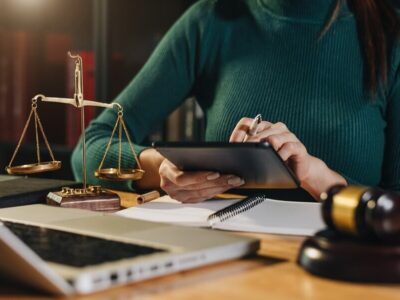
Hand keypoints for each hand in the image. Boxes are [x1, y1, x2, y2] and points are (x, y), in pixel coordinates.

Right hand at [159, 159, 244, 202]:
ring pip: (202, 194)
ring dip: (221, 188)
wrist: (168, 166)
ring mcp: (177, 196)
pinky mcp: (186, 200)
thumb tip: (215, 156)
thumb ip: (193, 156)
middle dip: (217, 182)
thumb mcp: (181, 152)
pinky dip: (217, 192)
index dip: (200, 177)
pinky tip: (227, 186)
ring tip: (234, 181)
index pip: (183, 178)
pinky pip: (203, 198)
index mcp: (166, 172)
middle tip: (233, 177)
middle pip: (196, 187)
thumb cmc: (177, 156)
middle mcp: (170, 186)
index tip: (216, 173)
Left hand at [230, 118, 346, 198]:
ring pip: (273, 138)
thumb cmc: (277, 162)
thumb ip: (248, 152)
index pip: (247, 123)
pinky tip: (277, 161)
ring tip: (261, 158)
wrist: (299, 170)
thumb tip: (230, 156)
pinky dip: (281, 155)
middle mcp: (276, 128)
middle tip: (244, 155)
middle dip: (249, 144)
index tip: (232, 146)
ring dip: (265, 149)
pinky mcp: (298, 146)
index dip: (238, 133)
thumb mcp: (260, 156)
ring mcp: (288, 136)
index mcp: (264, 128)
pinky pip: (288, 148)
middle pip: (258, 132)